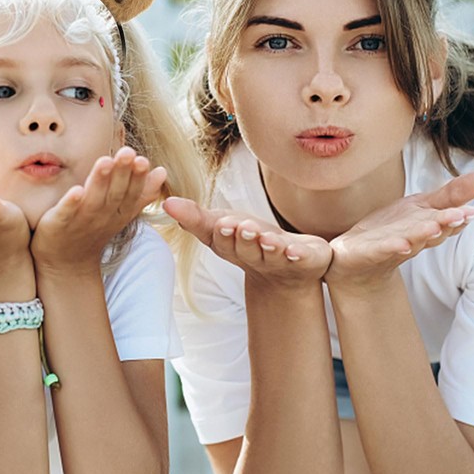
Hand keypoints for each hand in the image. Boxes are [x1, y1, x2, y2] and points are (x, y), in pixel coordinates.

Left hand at [30, 147, 166, 274]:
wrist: (66, 262)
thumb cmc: (94, 229)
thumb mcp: (122, 212)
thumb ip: (141, 193)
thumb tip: (162, 171)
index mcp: (119, 212)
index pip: (132, 193)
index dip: (138, 178)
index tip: (143, 160)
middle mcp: (103, 216)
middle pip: (115, 194)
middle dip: (122, 173)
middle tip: (128, 152)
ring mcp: (81, 221)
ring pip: (93, 200)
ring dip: (100, 181)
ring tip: (105, 161)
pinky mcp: (58, 224)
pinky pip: (65, 213)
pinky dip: (71, 203)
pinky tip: (75, 190)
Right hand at [164, 196, 332, 290]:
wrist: (289, 271)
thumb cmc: (250, 242)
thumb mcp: (221, 227)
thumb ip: (195, 217)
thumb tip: (166, 203)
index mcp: (232, 247)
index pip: (223, 242)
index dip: (223, 234)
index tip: (221, 224)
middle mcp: (255, 257)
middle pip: (247, 249)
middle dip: (243, 239)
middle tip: (239, 227)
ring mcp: (282, 261)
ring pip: (273, 254)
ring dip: (268, 247)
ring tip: (266, 238)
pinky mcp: (307, 261)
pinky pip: (303, 259)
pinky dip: (298, 255)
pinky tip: (295, 250)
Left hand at [326, 170, 473, 296]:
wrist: (355, 260)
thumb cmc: (393, 231)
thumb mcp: (421, 207)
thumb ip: (452, 194)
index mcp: (426, 226)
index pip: (445, 220)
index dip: (458, 216)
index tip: (472, 210)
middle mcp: (412, 239)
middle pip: (431, 231)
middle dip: (445, 223)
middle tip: (460, 215)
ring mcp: (389, 248)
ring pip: (409, 240)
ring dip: (421, 235)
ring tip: (433, 227)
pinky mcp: (367, 253)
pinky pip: (380, 250)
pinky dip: (390, 247)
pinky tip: (400, 244)